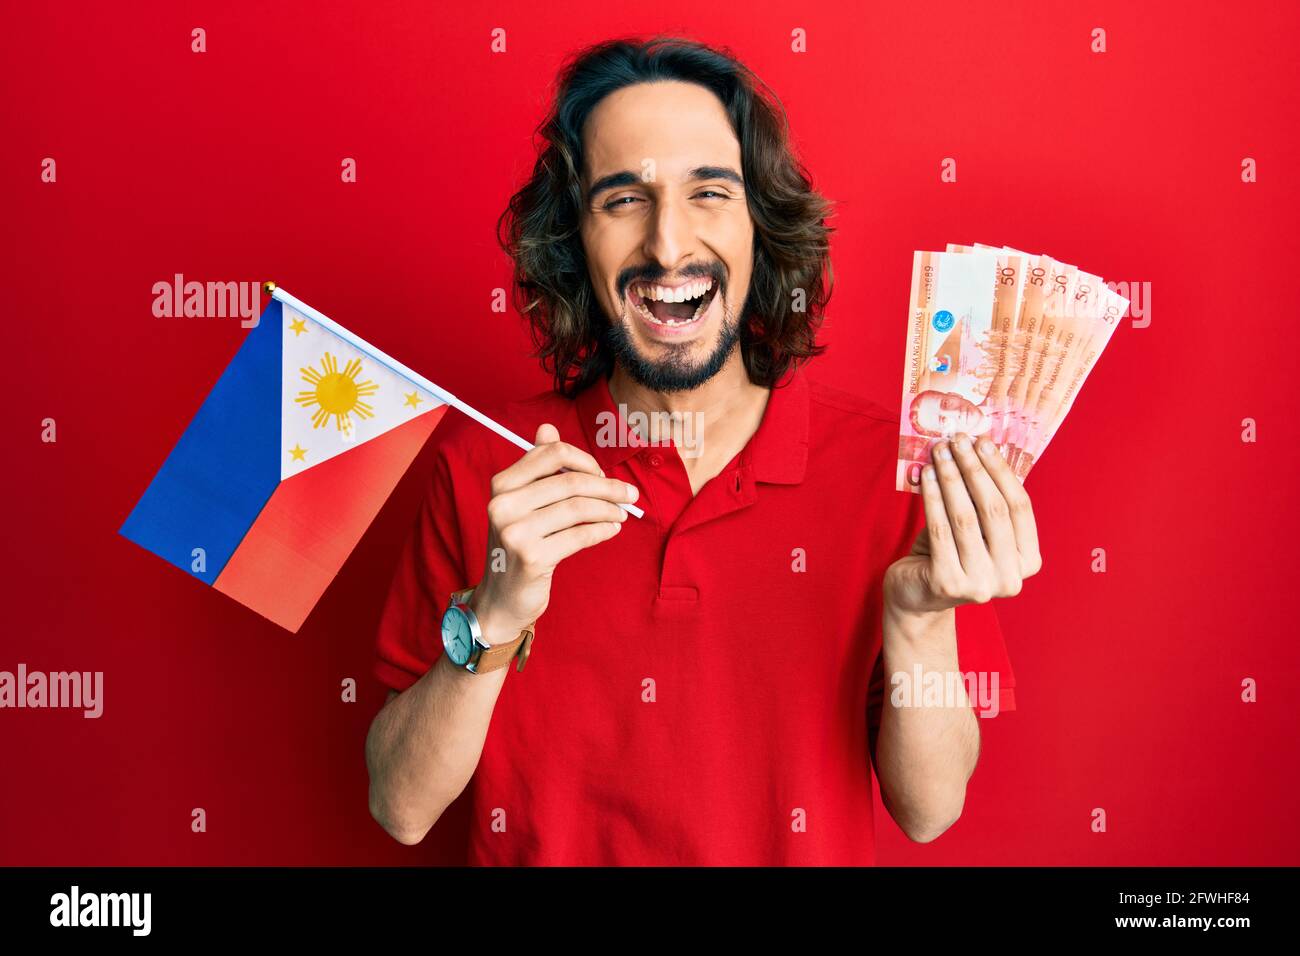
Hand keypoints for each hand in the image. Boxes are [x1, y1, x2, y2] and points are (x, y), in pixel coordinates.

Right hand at [470, 423, 638, 642]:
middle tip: (628, 494)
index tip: (601, 475)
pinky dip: (602, 530)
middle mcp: (503, 505)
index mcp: (502, 485)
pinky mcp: (532, 557)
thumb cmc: (520, 545)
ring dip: (608, 509)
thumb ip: (536, 467)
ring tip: (621, 514)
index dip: (584, 460)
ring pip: (578, 508)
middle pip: (570, 481)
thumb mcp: (523, 504)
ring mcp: (515, 532)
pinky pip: (580, 535)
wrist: (502, 598)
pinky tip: (611, 529)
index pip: (551, 454)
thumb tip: (547, 428)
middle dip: (607, 487)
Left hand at [884, 432, 1041, 617]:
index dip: (1001, 471)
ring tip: (939, 452)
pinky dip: (932, 497)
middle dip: (974, 469)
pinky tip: (926, 475)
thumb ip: (987, 501)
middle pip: (994, 510)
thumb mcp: (978, 531)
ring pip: (965, 517)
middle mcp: (1010, 578)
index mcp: (1029, 562)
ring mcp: (980, 585)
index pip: (1019, 507)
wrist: (917, 596)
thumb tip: (981, 448)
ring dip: (951, 477)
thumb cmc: (951, 554)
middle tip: (958, 440)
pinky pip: (939, 528)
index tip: (983, 442)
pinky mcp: (947, 583)